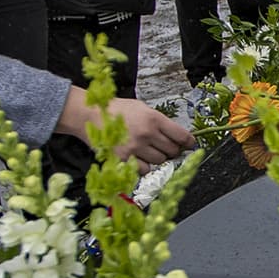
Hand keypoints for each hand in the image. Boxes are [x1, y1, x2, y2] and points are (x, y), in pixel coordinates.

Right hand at [58, 89, 196, 167]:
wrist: (89, 115)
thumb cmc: (116, 110)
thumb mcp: (141, 108)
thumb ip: (159, 121)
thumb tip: (177, 135)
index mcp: (154, 119)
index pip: (181, 136)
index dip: (188, 142)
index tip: (189, 145)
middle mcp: (147, 134)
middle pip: (172, 151)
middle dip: (171, 150)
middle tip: (163, 146)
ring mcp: (136, 148)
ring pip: (159, 161)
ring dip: (157, 158)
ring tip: (147, 149)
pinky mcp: (125, 159)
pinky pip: (144, 169)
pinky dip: (143, 165)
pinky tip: (137, 156)